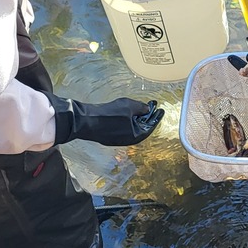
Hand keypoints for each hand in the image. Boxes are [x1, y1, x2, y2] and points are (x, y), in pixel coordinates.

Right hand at [45, 93, 163, 145]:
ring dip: (136, 118)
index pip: (150, 127)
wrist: (86, 121)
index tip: (160, 110)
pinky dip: (127, 120)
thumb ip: (141, 108)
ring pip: (131, 128)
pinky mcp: (109, 136)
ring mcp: (117, 139)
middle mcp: (127, 141)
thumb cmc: (108, 115)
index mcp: (135, 136)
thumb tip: (147, 109)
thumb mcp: (129, 106)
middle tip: (150, 108)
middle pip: (141, 128)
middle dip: (146, 117)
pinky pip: (122, 128)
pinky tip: (125, 112)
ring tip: (138, 108)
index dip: (156, 117)